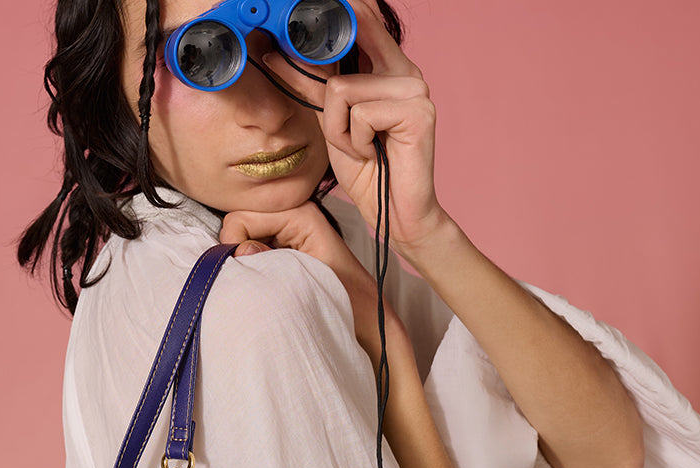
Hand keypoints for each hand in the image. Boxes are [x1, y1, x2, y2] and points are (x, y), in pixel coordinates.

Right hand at [221, 202, 400, 359]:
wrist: (369, 322)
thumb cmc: (349, 302)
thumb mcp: (307, 279)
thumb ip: (271, 261)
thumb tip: (240, 251)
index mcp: (300, 214)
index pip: (240, 218)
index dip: (234, 244)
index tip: (247, 272)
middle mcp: (291, 215)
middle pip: (237, 225)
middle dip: (237, 252)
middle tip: (256, 279)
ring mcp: (287, 231)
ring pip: (241, 240)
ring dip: (245, 263)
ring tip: (266, 283)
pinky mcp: (286, 247)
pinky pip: (252, 250)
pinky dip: (252, 268)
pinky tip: (268, 283)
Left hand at [262, 0, 448, 255]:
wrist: (395, 215)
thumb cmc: (368, 171)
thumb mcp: (332, 122)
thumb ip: (314, 84)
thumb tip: (280, 51)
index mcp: (388, 68)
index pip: (359, 22)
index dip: (340, 11)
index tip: (311, 2)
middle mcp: (405, 70)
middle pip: (340, 59)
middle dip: (329, 107)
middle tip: (348, 140)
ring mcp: (415, 88)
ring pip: (342, 89)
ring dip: (340, 130)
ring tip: (363, 150)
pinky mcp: (419, 111)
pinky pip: (360, 113)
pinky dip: (355, 141)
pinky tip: (373, 155)